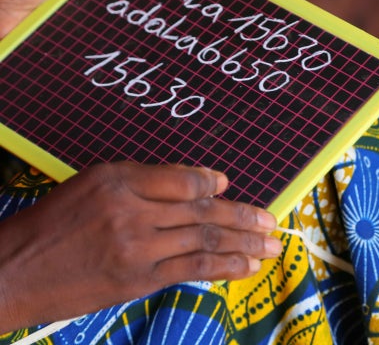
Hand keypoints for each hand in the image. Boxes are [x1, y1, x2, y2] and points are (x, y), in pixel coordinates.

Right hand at [0, 162, 280, 332]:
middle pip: (203, 211)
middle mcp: (131, 210)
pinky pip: (192, 269)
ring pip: (204, 240)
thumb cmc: (54, 224)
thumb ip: (146, 181)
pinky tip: (246, 267)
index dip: (213, 184)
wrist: (15, 270)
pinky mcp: (138, 280)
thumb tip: (205, 184)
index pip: (184, 180)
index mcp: (119, 179)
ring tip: (271, 245)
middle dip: (244, 217)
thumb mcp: (93, 185)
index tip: (231, 187)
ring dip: (244, 243)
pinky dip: (224, 267)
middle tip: (271, 221)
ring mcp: (137, 248)